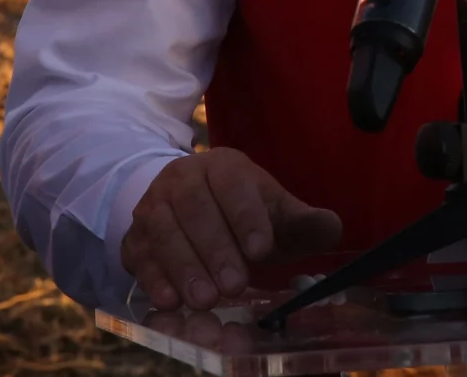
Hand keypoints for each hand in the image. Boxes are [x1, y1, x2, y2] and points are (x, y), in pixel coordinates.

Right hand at [120, 149, 342, 311]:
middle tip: (235, 286)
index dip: (247, 217)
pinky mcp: (134, 235)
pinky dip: (152, 277)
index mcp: (223, 166)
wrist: (188, 202)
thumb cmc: (241, 211)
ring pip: (163, 231)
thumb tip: (332, 227)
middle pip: (195, 209)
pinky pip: (139, 253)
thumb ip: (303, 221)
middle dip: (216, 250)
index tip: (262, 249)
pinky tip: (169, 300)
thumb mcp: (274, 211)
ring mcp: (153, 204)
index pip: (233, 186)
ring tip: (205, 299)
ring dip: (184, 267)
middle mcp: (183, 178)